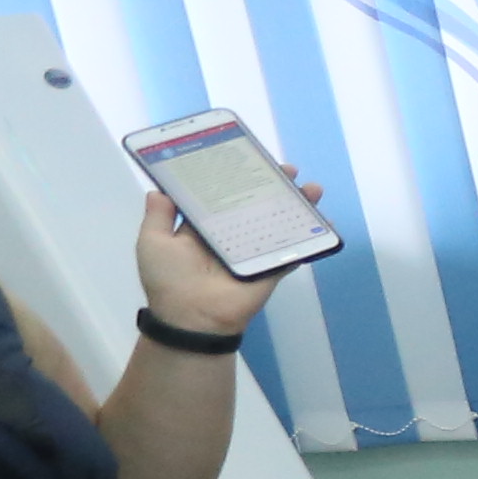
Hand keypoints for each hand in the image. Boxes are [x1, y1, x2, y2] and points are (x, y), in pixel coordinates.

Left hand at [135, 170, 316, 336]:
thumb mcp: (153, 243)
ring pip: (278, 223)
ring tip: (311, 189)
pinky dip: (309, 238)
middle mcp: (230, 236)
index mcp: (202, 229)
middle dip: (273, 187)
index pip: (221, 197)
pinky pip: (292, 250)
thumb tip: (159, 189)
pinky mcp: (270, 267)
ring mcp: (253, 252)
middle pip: (255, 206)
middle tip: (287, 170)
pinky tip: (323, 221)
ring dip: (296, 206)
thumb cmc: (169, 279)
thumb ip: (158, 217)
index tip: (246, 160)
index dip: (234, 179)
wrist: (192, 318)